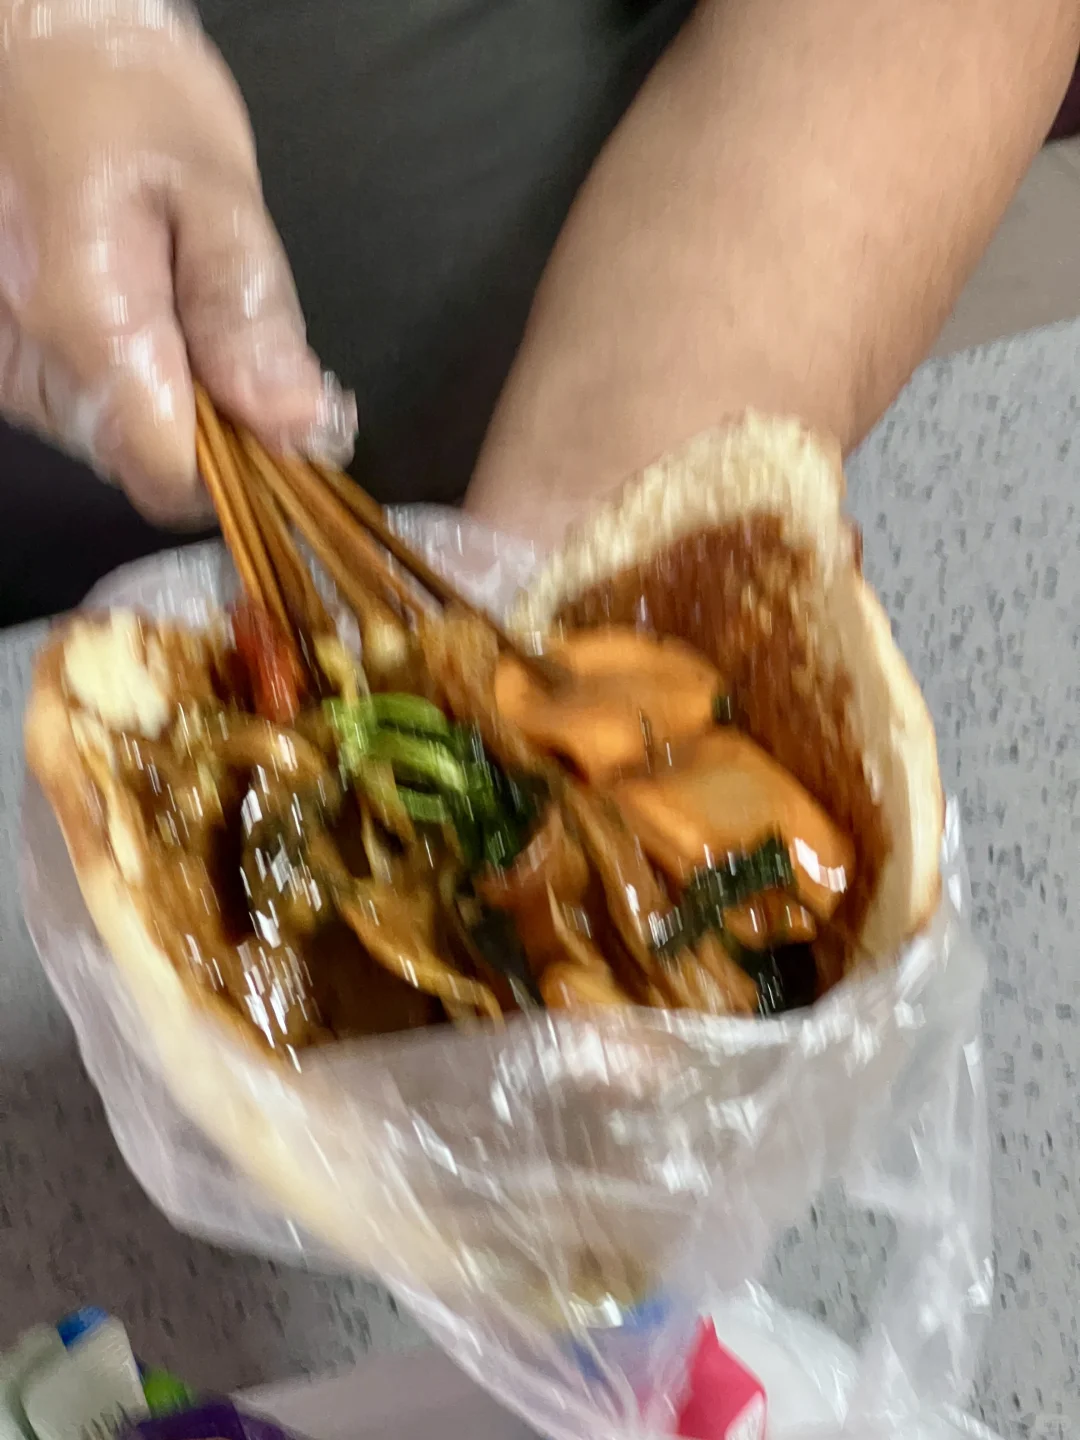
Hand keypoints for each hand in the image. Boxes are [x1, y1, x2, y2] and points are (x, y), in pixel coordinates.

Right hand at [0, 0, 354, 523]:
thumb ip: (249, 314)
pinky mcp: (5, 364)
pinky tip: (153, 318)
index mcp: (86, 326)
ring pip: (118, 444)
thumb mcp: (213, 186)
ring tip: (193, 311)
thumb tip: (297, 426)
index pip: (173, 476)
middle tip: (249, 349)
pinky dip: (139, 387)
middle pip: (145, 464)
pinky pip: (90, 413)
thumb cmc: (118, 96)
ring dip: (179, 406)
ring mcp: (8, 371)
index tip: (287, 426)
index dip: (242, 469)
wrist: (26, 48)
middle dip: (217, 434)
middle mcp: (29, 367)